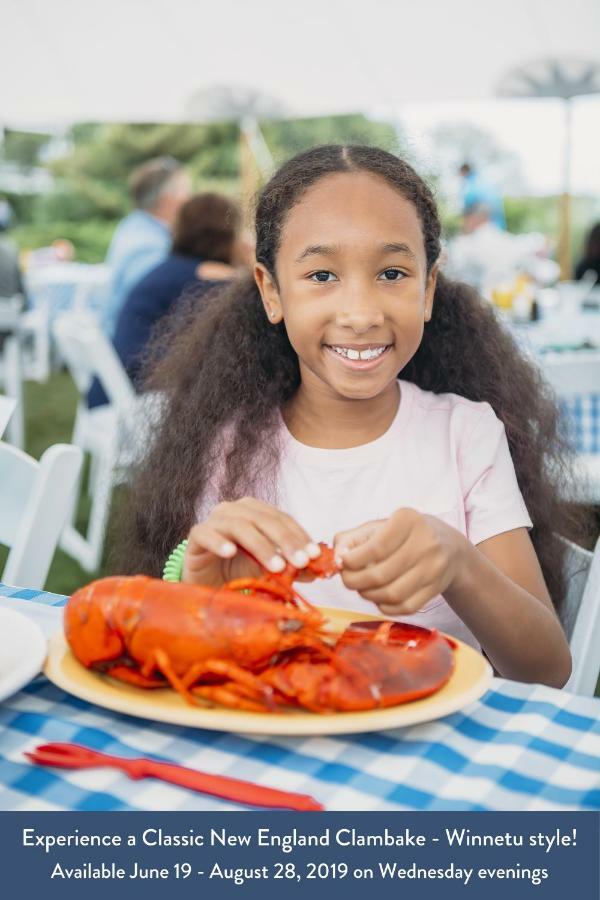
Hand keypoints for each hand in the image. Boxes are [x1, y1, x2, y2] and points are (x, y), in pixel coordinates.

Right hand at [183, 497, 321, 585]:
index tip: (314, 555)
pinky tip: (231, 553)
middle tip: (300, 562)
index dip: (299, 535)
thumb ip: (291, 565)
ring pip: (239, 526)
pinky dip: (219, 543)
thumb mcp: (267, 568)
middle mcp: (235, 510)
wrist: (205, 581)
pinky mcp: (196, 535)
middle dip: (285, 541)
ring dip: (260, 546)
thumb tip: (318, 570)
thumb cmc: (237, 570)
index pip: (282, 518)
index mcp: (255, 511)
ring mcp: (214, 520)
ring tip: (276, 566)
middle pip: (264, 520)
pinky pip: (207, 534)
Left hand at [333, 508, 467, 616]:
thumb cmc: (403, 535)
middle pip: (381, 574)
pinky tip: (379, 597)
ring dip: (369, 596)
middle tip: (348, 579)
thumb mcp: (378, 527)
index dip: (352, 561)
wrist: (448, 546)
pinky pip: (405, 607)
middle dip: (355, 581)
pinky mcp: (436, 588)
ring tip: (363, 587)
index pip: (376, 548)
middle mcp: (426, 543)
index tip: (343, 563)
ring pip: (392, 594)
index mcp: (409, 520)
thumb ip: (350, 539)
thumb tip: (337, 560)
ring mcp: (434, 568)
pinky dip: (385, 606)